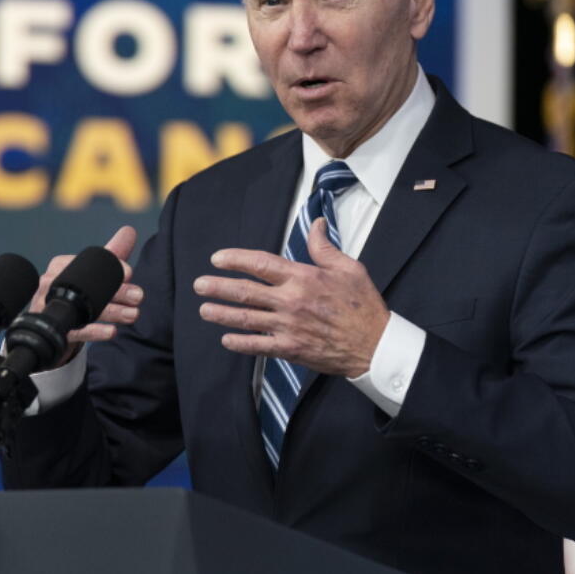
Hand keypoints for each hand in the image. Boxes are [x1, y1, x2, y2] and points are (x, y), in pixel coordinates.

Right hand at [33, 225, 142, 355]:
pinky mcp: (57, 329)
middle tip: (139, 296)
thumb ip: (111, 255)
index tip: (130, 273)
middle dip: (118, 292)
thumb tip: (130, 231)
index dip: (112, 269)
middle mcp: (52, 285)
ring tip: (133, 314)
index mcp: (60, 266)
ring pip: (86, 309)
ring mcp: (51, 308)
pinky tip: (112, 331)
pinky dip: (95, 331)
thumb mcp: (92, 272)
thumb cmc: (76, 293)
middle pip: (89, 288)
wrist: (52, 324)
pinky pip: (77, 331)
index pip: (88, 265)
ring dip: (113, 312)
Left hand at [193, 217, 387, 377]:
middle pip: (246, 291)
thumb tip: (316, 223)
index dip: (235, 259)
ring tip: (203, 310)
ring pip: (246, 319)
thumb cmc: (364, 305)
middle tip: (198, 285)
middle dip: (218, 287)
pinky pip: (259, 346)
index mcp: (303, 278)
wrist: (376, 346)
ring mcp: (289, 327)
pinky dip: (240, 343)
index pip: (260, 264)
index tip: (217, 259)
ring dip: (221, 314)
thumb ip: (325, 247)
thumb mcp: (349, 268)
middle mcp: (291, 301)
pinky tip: (225, 339)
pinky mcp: (291, 350)